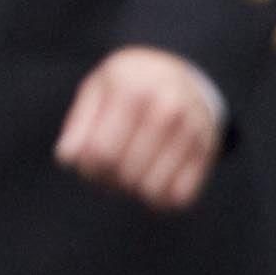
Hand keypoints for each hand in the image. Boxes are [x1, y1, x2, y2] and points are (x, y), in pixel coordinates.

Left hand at [54, 45, 223, 210]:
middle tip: (107, 172)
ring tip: (128, 176)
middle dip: (109, 182)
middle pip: (126, 175)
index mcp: (132, 92)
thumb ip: (79, 124)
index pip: (102, 153)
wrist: (180, 74)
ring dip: (133, 193)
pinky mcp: (207, 150)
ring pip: (153, 191)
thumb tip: (68, 159)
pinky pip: (180, 197)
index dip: (88, 168)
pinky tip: (151, 181)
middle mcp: (166, 109)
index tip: (89, 163)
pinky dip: (160, 200)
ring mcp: (191, 131)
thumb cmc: (128, 86)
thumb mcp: (97, 89)